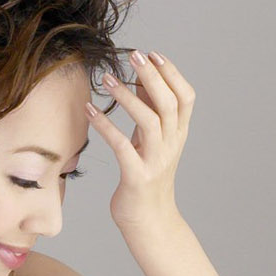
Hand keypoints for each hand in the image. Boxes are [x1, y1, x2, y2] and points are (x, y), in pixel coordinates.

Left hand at [86, 49, 194, 232]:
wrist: (149, 221)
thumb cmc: (146, 177)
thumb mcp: (153, 142)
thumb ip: (150, 112)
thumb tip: (141, 78)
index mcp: (178, 134)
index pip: (186, 97)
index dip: (172, 73)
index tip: (153, 54)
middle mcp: (172, 145)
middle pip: (169, 104)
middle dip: (153, 76)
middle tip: (134, 55)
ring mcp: (156, 161)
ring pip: (149, 121)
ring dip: (128, 97)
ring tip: (108, 79)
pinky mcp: (137, 176)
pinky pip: (122, 146)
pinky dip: (106, 126)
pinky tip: (90, 110)